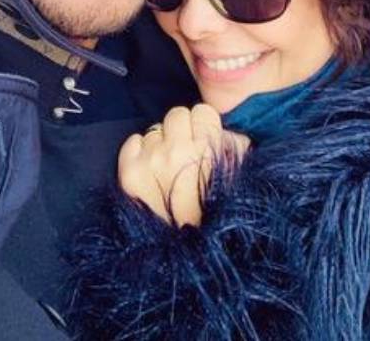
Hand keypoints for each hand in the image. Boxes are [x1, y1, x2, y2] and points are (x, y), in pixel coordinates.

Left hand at [118, 104, 249, 226]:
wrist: (192, 259)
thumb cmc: (220, 214)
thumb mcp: (240, 174)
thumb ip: (233, 144)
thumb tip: (221, 128)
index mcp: (208, 148)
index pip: (201, 111)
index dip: (204, 126)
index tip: (204, 142)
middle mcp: (177, 150)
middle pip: (177, 115)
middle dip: (183, 132)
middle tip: (187, 155)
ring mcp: (151, 160)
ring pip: (155, 129)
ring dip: (162, 144)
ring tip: (170, 170)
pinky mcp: (129, 173)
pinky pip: (133, 141)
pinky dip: (141, 152)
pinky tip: (151, 171)